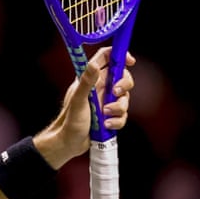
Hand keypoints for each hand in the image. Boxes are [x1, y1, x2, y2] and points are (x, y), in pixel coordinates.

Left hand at [36, 45, 134, 167]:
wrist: (69, 143)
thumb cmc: (69, 120)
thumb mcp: (78, 99)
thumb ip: (86, 82)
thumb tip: (93, 64)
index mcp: (91, 80)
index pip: (106, 59)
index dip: (119, 55)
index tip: (130, 61)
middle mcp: (100, 89)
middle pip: (122, 78)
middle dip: (124, 85)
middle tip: (115, 93)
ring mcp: (106, 102)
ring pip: (125, 98)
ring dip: (118, 108)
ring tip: (104, 115)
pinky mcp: (110, 115)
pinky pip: (123, 115)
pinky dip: (117, 121)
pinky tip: (106, 125)